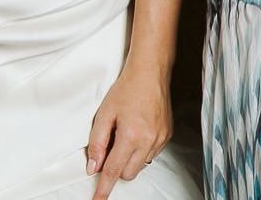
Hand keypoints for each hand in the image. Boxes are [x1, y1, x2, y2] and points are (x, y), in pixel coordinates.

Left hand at [84, 65, 171, 197]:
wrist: (150, 74)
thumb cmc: (127, 90)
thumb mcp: (103, 115)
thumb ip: (97, 143)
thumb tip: (93, 167)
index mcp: (131, 136)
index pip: (112, 171)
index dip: (103, 188)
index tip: (98, 199)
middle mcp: (149, 140)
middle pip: (128, 173)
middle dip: (116, 168)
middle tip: (110, 148)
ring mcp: (160, 138)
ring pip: (141, 165)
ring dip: (130, 159)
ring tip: (125, 135)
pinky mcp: (167, 135)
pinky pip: (151, 154)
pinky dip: (141, 150)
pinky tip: (137, 132)